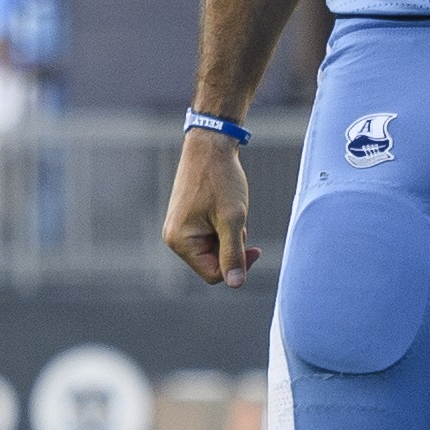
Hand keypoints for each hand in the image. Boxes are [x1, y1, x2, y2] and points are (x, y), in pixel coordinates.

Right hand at [163, 130, 256, 286]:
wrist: (211, 145)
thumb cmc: (220, 179)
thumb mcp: (233, 220)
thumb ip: (233, 254)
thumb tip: (235, 284)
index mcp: (180, 241)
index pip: (213, 274)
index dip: (238, 265)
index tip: (255, 247)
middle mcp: (174, 237)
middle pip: (212, 263)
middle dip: (231, 246)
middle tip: (238, 220)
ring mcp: (178, 227)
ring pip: (213, 249)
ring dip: (228, 235)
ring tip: (230, 210)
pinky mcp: (186, 218)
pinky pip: (209, 235)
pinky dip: (222, 226)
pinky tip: (224, 206)